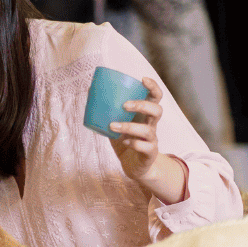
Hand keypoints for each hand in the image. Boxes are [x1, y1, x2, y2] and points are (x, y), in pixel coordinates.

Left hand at [110, 77, 181, 193]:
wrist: (134, 167)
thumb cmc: (126, 141)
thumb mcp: (116, 124)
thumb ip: (107, 111)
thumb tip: (90, 91)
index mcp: (146, 115)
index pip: (155, 97)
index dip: (153, 87)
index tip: (142, 79)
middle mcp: (151, 125)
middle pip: (157, 110)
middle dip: (142, 105)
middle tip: (124, 105)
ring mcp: (152, 140)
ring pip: (148, 130)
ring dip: (130, 126)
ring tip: (113, 125)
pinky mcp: (149, 153)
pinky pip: (145, 147)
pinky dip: (134, 143)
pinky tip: (123, 141)